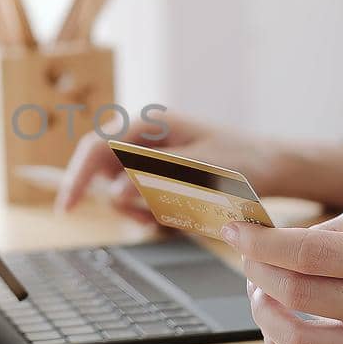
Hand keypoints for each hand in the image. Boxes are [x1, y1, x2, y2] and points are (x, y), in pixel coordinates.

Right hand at [54, 113, 342, 219]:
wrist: (275, 166)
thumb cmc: (246, 161)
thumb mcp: (204, 170)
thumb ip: (157, 179)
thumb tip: (119, 192)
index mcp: (150, 124)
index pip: (96, 147)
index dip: (76, 177)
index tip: (67, 208)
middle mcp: (144, 138)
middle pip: (103, 172)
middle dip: (122, 200)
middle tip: (152, 219)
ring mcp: (150, 157)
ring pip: (119, 190)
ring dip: (139, 209)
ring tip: (176, 216)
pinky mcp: (159, 175)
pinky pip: (138, 199)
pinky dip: (151, 212)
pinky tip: (179, 216)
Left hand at [222, 201, 342, 343]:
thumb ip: (328, 226)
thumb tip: (270, 241)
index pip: (311, 253)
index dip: (262, 243)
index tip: (236, 231)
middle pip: (298, 294)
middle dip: (257, 272)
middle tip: (250, 259)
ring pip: (297, 341)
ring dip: (262, 313)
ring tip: (262, 293)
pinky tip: (278, 326)